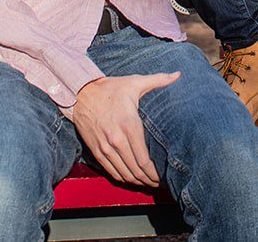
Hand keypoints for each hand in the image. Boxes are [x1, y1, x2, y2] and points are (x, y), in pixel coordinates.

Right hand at [68, 72, 177, 187]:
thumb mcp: (134, 82)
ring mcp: (105, 147)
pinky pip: (111, 171)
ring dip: (137, 181)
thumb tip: (178, 74)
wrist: (80, 92)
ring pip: (124, 173)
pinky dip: (122, 178)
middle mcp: (117, 139)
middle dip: (149, 180)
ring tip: (147, 183)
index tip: (163, 176)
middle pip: (136, 170)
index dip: (155, 172)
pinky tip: (130, 178)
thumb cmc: (110, 88)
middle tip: (158, 182)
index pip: (144, 160)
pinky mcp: (96, 150)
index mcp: (129, 125)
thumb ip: (158, 80)